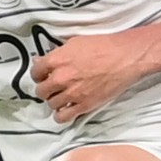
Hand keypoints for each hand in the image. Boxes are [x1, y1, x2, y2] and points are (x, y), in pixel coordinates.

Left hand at [30, 34, 147, 123]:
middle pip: (41, 91)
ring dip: (55, 101)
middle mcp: (61, 78)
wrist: (125, 57)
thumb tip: (44, 60)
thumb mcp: (75, 43)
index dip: (38, 75)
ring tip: (62, 97)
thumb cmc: (105, 47)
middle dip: (45, 89)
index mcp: (57, 60)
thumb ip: (58, 54)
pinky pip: (63, 117)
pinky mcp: (84, 105)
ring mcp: (72, 93)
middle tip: (52, 87)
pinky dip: (62, 115)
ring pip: (51, 104)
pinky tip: (66, 109)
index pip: (35, 72)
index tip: (43, 76)